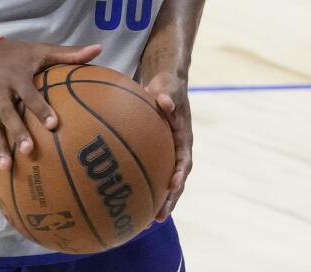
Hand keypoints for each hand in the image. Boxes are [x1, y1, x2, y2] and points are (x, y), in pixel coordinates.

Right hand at [0, 38, 101, 176]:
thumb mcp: (41, 50)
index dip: (40, 108)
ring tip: (5, 168)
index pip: (29, 94)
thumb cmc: (18, 54)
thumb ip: (69, 53)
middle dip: (17, 133)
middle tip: (28, 151)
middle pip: (7, 115)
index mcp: (16, 77)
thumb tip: (98, 49)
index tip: (53, 124)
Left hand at [144, 71, 192, 220]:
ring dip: (157, 203)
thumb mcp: (168, 86)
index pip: (185, 158)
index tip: (173, 185)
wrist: (165, 86)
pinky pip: (150, 176)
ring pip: (164, 184)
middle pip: (177, 180)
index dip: (180, 173)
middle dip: (169, 200)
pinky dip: (142, 191)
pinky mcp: (155, 156)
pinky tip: (126, 205)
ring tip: (144, 224)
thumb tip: (164, 102)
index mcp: (183, 136)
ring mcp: (167, 155)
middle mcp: (177, 150)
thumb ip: (167, 94)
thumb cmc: (166, 86)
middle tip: (159, 216)